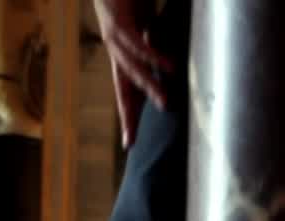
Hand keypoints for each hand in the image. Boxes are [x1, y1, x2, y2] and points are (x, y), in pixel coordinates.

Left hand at [92, 0, 172, 146]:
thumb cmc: (129, 0)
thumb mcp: (144, 25)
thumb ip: (153, 44)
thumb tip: (170, 64)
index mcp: (120, 54)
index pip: (125, 90)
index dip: (129, 114)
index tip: (130, 142)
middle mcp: (114, 51)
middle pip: (123, 89)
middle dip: (128, 116)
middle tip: (132, 142)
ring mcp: (114, 38)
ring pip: (132, 70)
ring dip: (150, 87)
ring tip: (166, 104)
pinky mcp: (120, 23)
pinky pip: (138, 44)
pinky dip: (154, 55)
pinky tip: (170, 66)